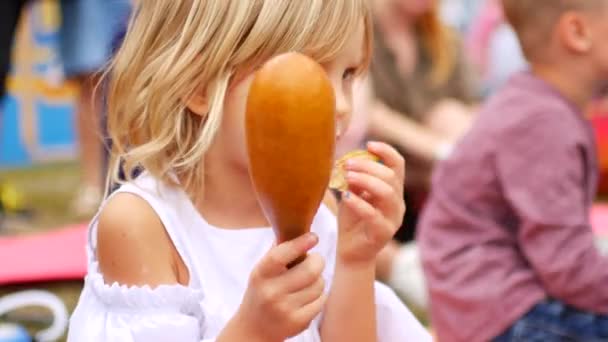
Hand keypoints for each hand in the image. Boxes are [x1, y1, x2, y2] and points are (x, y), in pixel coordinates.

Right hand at [234, 233, 325, 340]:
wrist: (253, 329)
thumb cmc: (261, 293)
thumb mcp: (261, 272)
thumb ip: (276, 253)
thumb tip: (295, 228)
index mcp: (260, 275)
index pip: (280, 255)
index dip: (299, 244)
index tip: (313, 237)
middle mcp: (271, 292)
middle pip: (310, 270)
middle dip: (317, 261)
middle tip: (315, 260)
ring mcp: (285, 309)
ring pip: (319, 285)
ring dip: (318, 279)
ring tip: (308, 281)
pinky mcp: (298, 322)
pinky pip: (321, 300)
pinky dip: (319, 295)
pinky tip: (308, 296)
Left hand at [337, 141, 405, 265]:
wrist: (351, 253)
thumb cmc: (352, 220)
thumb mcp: (352, 194)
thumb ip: (353, 179)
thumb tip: (348, 160)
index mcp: (393, 190)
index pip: (398, 165)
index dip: (386, 151)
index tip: (369, 144)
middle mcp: (397, 203)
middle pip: (390, 176)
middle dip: (368, 166)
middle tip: (347, 163)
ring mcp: (393, 219)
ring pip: (387, 193)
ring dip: (365, 180)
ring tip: (346, 176)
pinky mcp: (383, 233)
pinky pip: (373, 214)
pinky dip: (358, 202)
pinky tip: (345, 196)